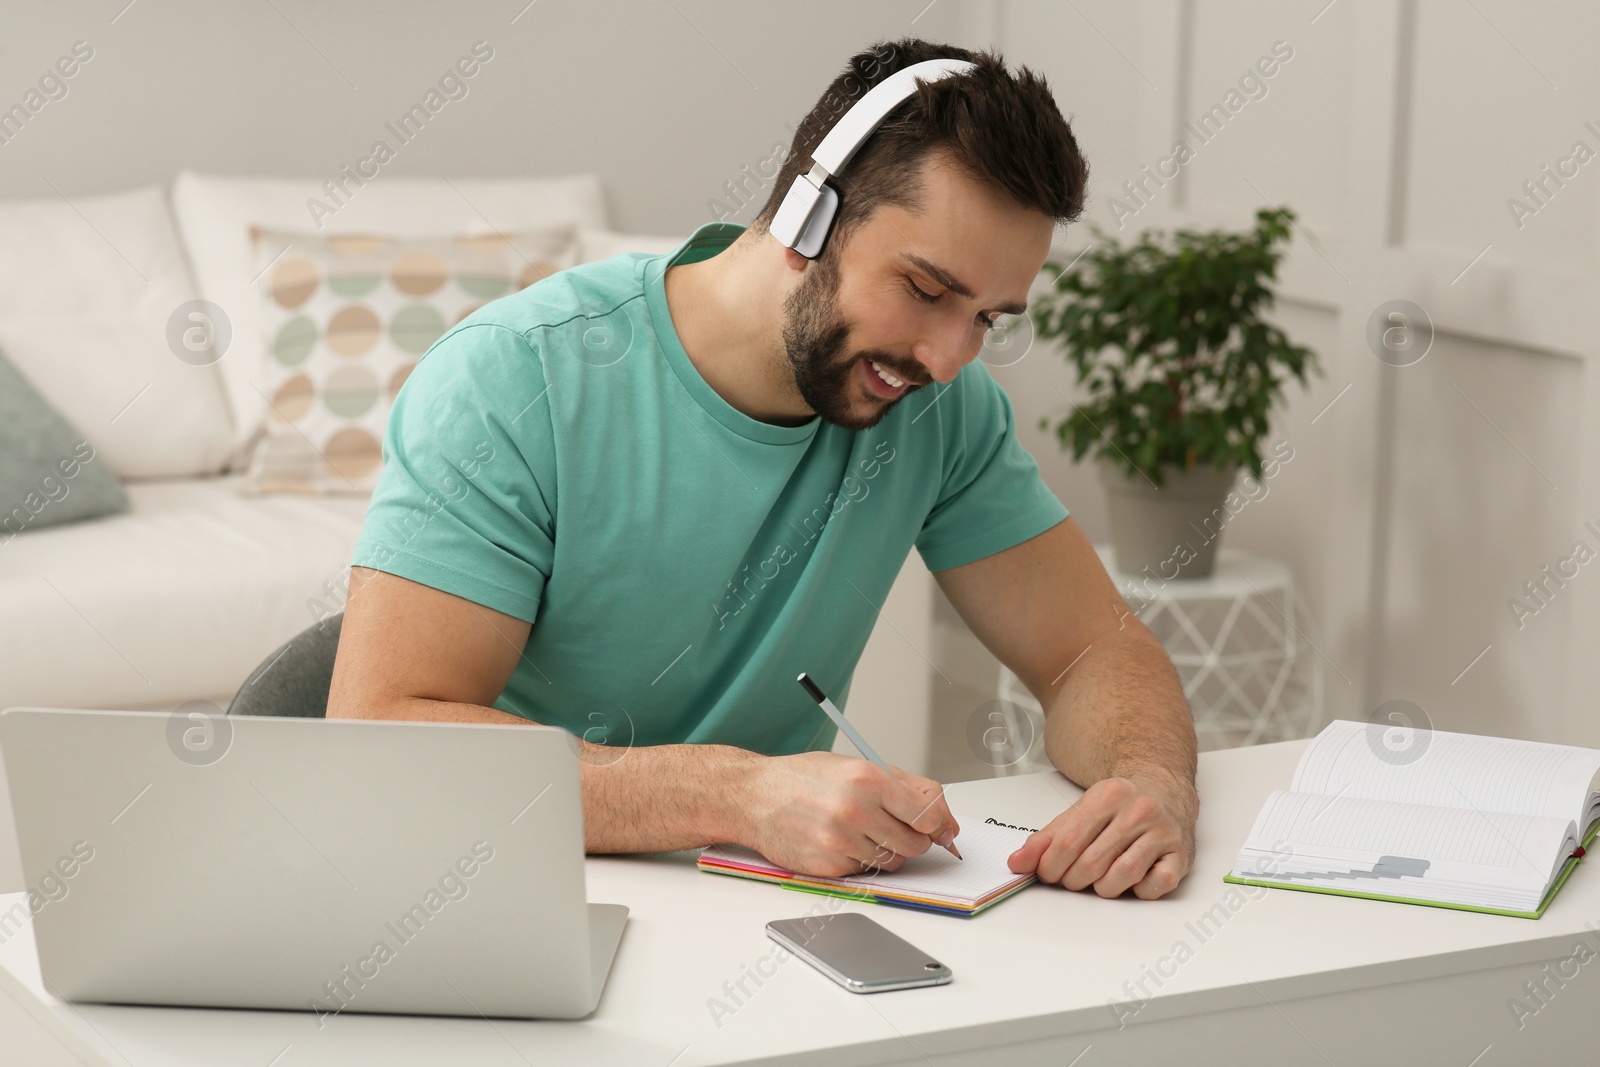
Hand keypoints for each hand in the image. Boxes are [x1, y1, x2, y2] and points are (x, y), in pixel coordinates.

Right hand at [738, 752, 959, 878]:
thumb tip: (945, 820)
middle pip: (915, 844)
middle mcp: (854, 811)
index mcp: (868, 779)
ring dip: (885, 849)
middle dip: (912, 838)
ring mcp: (839, 842)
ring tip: (859, 829)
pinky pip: (865, 872)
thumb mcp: (857, 765)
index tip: (941, 829)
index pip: (928, 815)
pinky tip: (839, 841)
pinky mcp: (827, 866)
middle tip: (893, 825)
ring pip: (892, 861)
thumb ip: (908, 787)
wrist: (753, 796)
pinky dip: (860, 860)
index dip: (940, 825)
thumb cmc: (805, 778)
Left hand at [1006, 772, 1196, 898]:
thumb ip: (1047, 839)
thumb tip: (1016, 864)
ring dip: (1102, 888)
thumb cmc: (1118, 807)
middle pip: (1092, 863)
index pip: (1068, 841)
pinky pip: (1154, 886)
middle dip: (1073, 880)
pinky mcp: (1181, 855)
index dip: (1050, 866)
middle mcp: (1138, 810)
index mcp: (1107, 795)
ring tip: (1099, 879)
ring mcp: (1163, 832)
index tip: (1046, 874)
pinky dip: (1138, 892)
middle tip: (1071, 878)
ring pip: (1121, 877)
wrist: (1163, 790)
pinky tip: (1131, 881)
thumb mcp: (1080, 812)